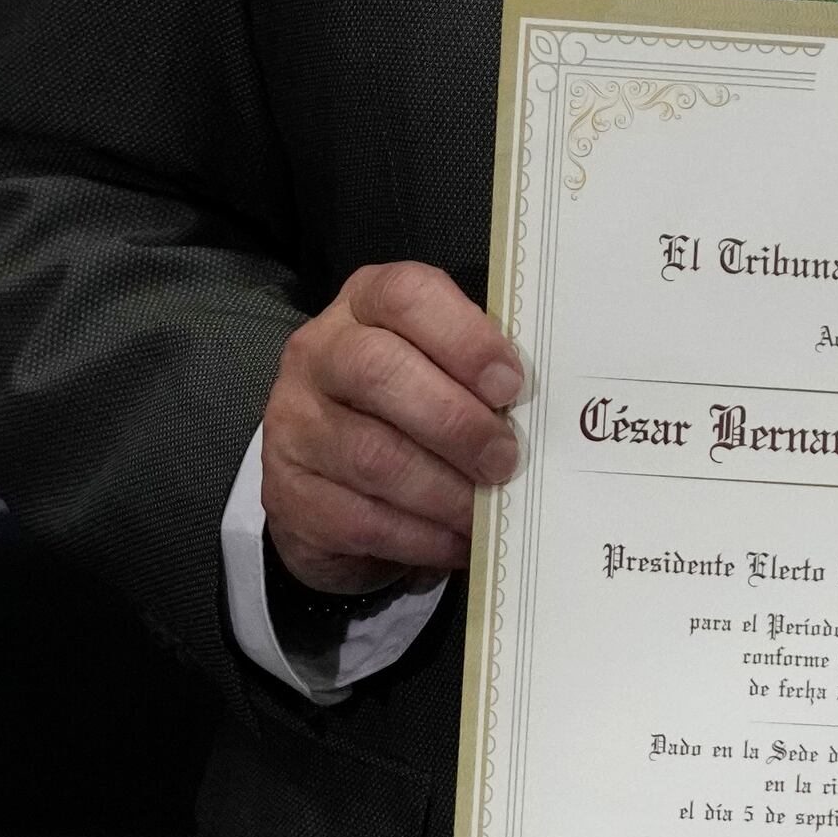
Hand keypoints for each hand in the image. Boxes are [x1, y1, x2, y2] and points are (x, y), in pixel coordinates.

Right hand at [264, 260, 523, 595]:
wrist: (334, 483)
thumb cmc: (411, 414)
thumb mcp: (443, 374)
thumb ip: (480, 377)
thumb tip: (547, 412)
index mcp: (366, 306)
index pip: (405, 295)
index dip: (464, 337)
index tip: (512, 384)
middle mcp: (318, 354)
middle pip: (379, 371)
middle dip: (456, 422)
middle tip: (505, 459)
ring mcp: (293, 424)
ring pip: (372, 456)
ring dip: (444, 491)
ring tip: (487, 509)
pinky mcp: (289, 493)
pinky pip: (362, 519)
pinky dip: (422, 536)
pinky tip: (456, 541)